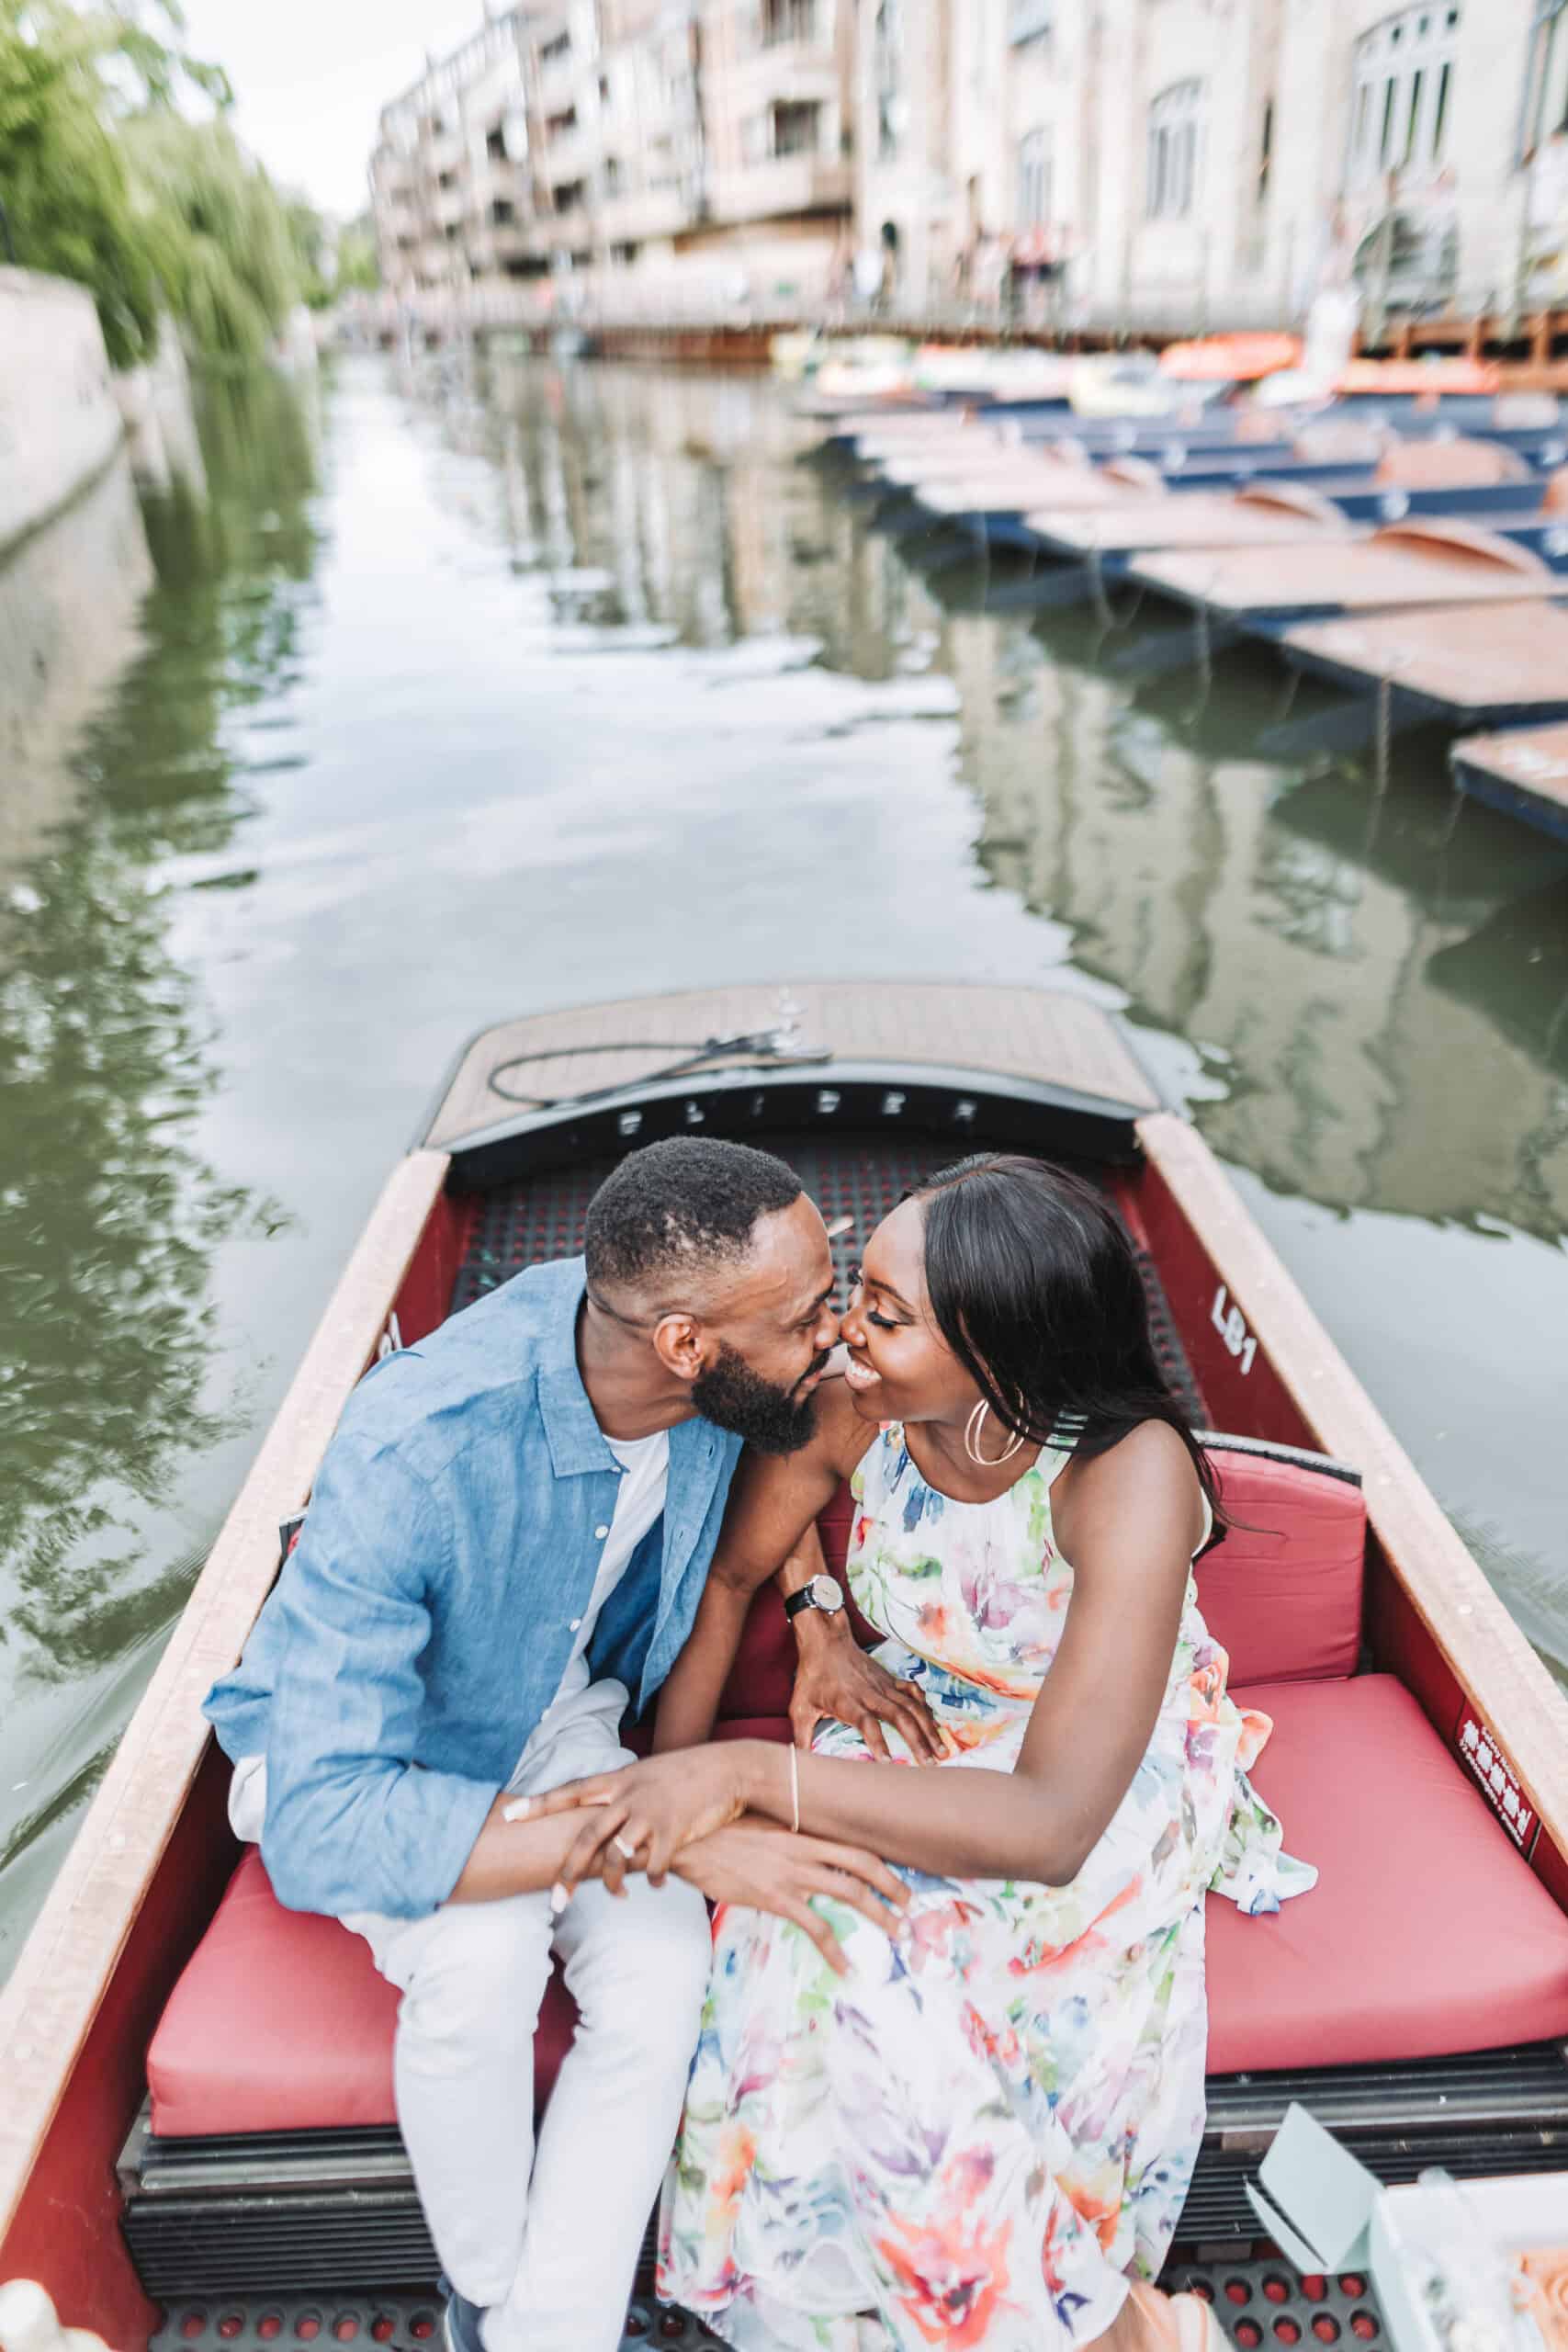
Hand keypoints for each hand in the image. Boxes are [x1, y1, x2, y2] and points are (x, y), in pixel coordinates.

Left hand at [509, 1745, 748, 1901]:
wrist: (727, 1769)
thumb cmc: (683, 1774)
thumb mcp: (645, 1774)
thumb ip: (620, 1791)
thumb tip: (597, 1810)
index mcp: (617, 1781)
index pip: (568, 1793)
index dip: (537, 1805)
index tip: (507, 1816)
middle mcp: (628, 1796)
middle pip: (586, 1838)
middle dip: (567, 1873)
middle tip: (556, 1902)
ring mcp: (650, 1814)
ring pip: (616, 1857)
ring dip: (612, 1884)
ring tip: (618, 1895)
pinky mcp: (674, 1832)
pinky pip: (653, 1867)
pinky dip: (651, 1881)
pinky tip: (655, 1884)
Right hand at [674, 1817, 908, 1974]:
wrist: (686, 1840)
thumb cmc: (717, 1831)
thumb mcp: (757, 1825)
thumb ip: (783, 1835)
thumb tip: (800, 1845)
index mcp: (800, 1830)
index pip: (851, 1842)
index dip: (879, 1860)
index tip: (895, 1875)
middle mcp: (803, 1848)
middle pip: (862, 1864)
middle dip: (891, 1886)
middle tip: (909, 1906)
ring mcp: (791, 1873)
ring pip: (849, 1892)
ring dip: (878, 1914)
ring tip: (895, 1933)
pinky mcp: (775, 1897)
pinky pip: (815, 1927)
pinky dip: (834, 1950)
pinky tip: (845, 1967)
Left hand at [790, 1617, 946, 1762]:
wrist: (826, 1641)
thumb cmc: (812, 1676)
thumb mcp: (800, 1707)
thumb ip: (802, 1736)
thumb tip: (799, 1762)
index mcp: (847, 1701)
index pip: (866, 1723)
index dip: (878, 1742)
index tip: (889, 1762)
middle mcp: (870, 1693)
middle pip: (899, 1716)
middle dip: (918, 1740)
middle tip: (930, 1763)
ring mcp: (883, 1685)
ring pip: (912, 1706)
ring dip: (928, 1728)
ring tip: (941, 1750)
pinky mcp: (890, 1680)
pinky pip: (913, 1692)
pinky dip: (925, 1707)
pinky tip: (934, 1723)